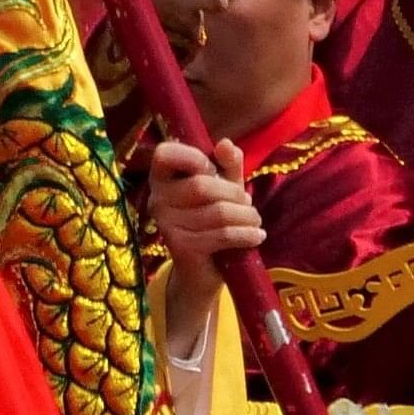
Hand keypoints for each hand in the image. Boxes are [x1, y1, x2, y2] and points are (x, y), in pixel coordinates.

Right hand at [146, 136, 257, 336]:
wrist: (202, 270)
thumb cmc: (212, 220)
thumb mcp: (223, 187)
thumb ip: (227, 164)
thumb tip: (225, 144)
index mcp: (161, 178)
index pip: (165, 154)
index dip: (192, 157)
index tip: (212, 169)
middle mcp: (157, 200)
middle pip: (202, 185)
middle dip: (235, 194)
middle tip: (248, 205)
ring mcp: (166, 225)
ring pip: (217, 212)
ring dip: (246, 217)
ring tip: (255, 221)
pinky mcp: (181, 247)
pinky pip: (221, 234)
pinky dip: (246, 234)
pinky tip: (256, 236)